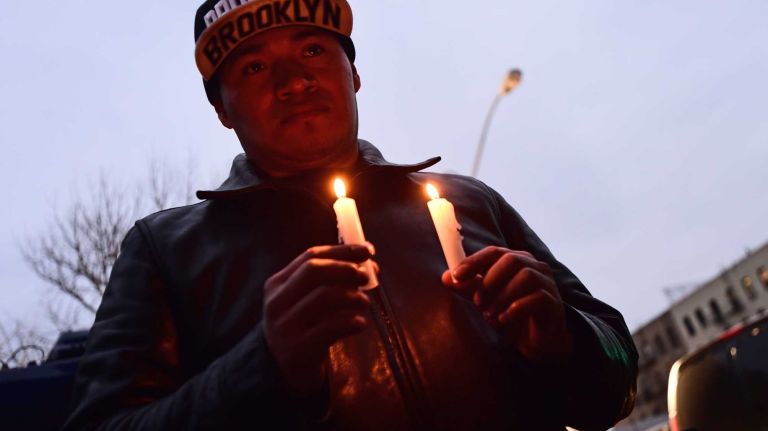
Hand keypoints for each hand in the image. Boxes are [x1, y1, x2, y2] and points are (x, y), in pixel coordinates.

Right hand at [263, 243, 374, 396]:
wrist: (281, 370)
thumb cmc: (301, 327)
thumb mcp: (303, 301)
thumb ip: (329, 281)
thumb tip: (369, 266)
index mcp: (278, 283)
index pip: (310, 256)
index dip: (342, 250)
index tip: (367, 251)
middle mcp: (278, 301)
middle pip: (314, 271)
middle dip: (345, 269)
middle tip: (366, 277)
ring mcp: (287, 325)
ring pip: (324, 297)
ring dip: (352, 296)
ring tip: (365, 303)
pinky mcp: (300, 348)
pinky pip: (332, 327)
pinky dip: (352, 321)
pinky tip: (360, 323)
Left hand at [442, 246, 572, 362]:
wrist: (537, 343)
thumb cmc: (511, 316)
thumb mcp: (485, 302)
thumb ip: (468, 289)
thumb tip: (445, 277)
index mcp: (517, 260)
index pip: (494, 252)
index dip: (474, 261)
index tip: (456, 276)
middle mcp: (534, 267)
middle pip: (511, 260)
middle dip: (489, 281)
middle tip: (477, 302)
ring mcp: (547, 283)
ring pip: (525, 276)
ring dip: (502, 296)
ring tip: (489, 314)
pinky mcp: (553, 303)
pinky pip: (537, 297)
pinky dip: (516, 308)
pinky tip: (503, 320)